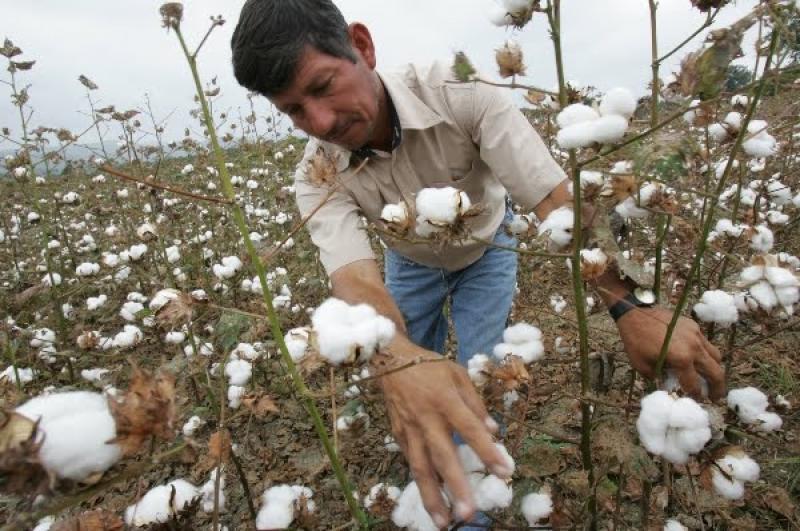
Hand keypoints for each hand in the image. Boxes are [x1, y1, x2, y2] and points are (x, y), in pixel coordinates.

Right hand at [372, 335, 511, 527]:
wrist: (388, 360)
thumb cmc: (428, 366)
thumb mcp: (457, 373)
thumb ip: (475, 402)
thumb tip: (494, 429)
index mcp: (445, 399)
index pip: (469, 429)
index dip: (486, 451)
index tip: (504, 471)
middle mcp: (426, 418)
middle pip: (442, 457)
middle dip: (455, 487)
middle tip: (468, 513)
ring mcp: (409, 430)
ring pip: (420, 468)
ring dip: (431, 497)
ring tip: (443, 521)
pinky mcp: (398, 436)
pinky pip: (411, 462)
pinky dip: (421, 482)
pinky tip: (431, 501)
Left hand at [616, 306, 725, 399]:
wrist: (634, 312)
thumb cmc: (635, 340)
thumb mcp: (642, 365)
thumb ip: (659, 378)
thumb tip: (668, 386)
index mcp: (681, 359)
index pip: (694, 385)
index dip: (695, 396)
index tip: (694, 401)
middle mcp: (694, 347)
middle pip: (716, 373)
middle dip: (717, 389)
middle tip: (715, 398)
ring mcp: (696, 335)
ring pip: (716, 357)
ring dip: (714, 370)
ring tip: (710, 379)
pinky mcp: (694, 326)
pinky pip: (706, 343)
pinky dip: (705, 353)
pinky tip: (696, 358)